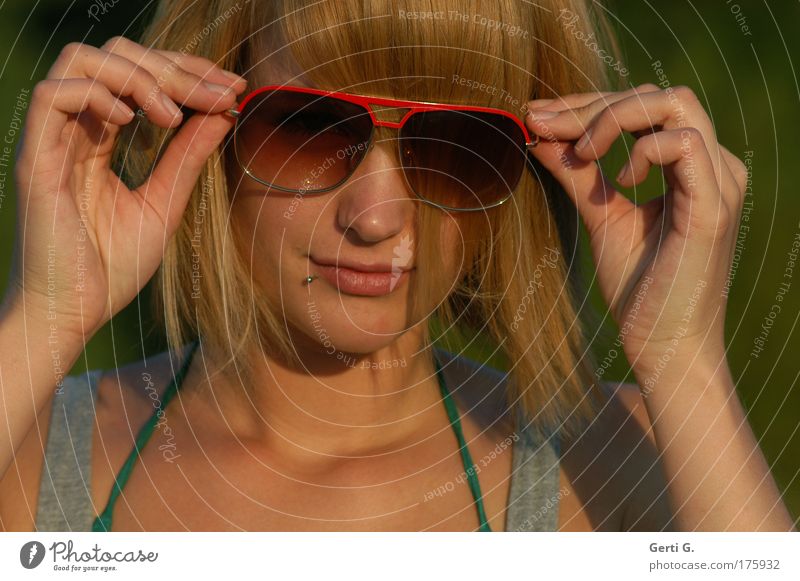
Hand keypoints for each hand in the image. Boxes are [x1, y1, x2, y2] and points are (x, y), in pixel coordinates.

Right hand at [8, 36, 245, 340]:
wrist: (73, 314)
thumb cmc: (112, 267)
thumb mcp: (163, 204)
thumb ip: (188, 157)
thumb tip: (222, 111)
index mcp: (99, 140)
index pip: (138, 76)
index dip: (186, 71)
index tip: (231, 88)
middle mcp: (73, 131)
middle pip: (114, 56)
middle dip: (173, 66)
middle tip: (219, 92)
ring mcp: (52, 142)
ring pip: (82, 62)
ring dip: (138, 76)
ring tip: (172, 115)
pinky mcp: (36, 161)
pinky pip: (54, 97)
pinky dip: (99, 96)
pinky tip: (134, 123)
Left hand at [524, 84, 748, 368]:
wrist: (663, 346)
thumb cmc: (638, 288)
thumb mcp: (601, 217)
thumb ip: (577, 175)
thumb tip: (540, 136)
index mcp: (688, 167)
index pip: (642, 107)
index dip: (586, 104)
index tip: (536, 116)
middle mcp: (711, 165)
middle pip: (654, 95)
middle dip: (590, 103)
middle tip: (540, 122)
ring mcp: (719, 182)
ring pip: (673, 103)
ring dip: (613, 118)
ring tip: (580, 153)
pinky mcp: (715, 207)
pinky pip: (684, 143)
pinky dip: (641, 150)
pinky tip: (618, 180)